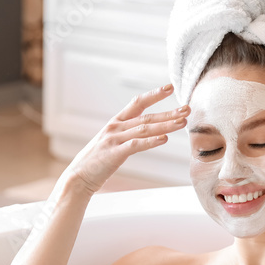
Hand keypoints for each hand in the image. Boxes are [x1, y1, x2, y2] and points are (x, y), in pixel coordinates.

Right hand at [63, 84, 189, 193]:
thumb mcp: (112, 142)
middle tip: (186, 108)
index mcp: (115, 123)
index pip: (137, 103)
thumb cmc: (96, 162)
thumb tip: (147, 131)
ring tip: (182, 122)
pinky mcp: (114, 153)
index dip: (154, 95)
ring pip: (144, 129)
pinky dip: (151, 142)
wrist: (78, 177)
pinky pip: (136, 145)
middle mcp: (115, 128)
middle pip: (146, 116)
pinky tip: (163, 139)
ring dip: (165, 125)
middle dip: (168, 112)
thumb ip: (127, 135)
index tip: (169, 88)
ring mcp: (114, 140)